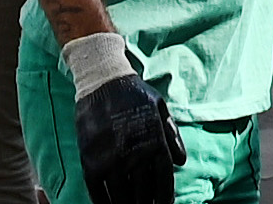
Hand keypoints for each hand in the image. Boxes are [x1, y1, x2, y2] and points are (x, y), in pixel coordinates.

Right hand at [73, 66, 179, 203]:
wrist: (102, 81)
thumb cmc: (134, 94)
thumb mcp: (160, 108)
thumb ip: (171, 135)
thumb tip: (181, 161)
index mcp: (155, 141)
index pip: (164, 180)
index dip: (165, 197)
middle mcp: (135, 153)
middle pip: (144, 193)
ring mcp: (111, 159)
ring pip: (122, 196)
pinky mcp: (91, 161)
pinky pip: (98, 191)